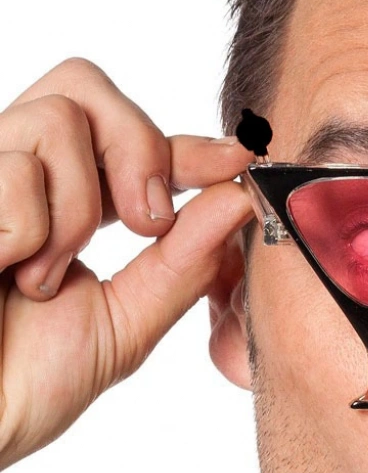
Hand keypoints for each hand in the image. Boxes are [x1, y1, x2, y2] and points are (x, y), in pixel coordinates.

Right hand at [0, 58, 253, 470]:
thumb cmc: (21, 385)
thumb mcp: (125, 323)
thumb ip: (184, 262)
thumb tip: (238, 197)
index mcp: (62, 203)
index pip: (126, 136)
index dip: (184, 141)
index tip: (236, 160)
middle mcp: (16, 175)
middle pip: (86, 87)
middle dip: (139, 148)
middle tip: (147, 224)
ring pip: (57, 121)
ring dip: (74, 211)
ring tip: (42, 276)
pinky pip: (14, 171)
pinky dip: (28, 234)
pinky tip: (2, 272)